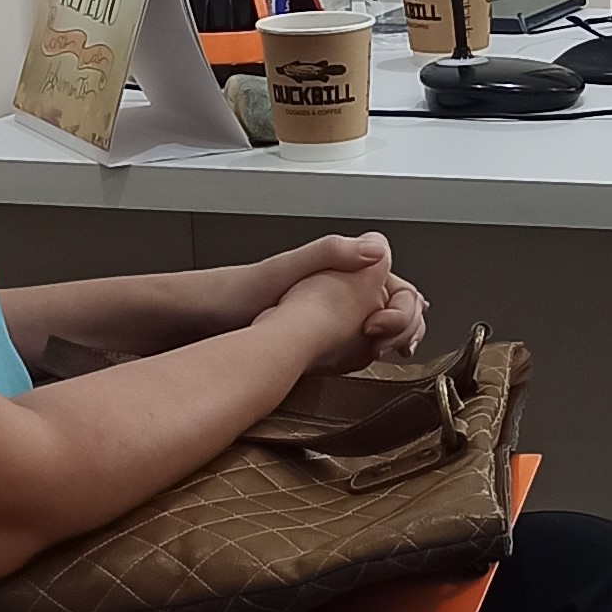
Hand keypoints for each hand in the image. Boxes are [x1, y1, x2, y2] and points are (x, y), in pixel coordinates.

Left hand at [242, 233, 424, 357]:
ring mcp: (333, 310)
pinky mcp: (320, 331)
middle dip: (403, 327)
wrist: (209, 316)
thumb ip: (333, 253)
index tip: (380, 329)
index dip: (402, 309)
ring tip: (384, 352)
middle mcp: (342, 286)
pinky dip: (369, 350)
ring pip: (381, 324)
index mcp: (342, 265)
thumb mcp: (289, 266)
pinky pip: (359, 340)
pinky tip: (362, 359)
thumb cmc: (241, 291)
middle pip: (395, 305)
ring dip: (391, 339)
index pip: (397, 285)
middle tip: (390, 346)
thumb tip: (376, 251)